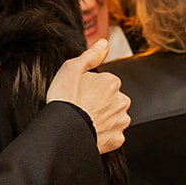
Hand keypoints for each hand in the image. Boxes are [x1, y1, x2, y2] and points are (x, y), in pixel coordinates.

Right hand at [47, 39, 130, 153]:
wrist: (63, 131)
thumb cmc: (66, 101)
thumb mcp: (72, 68)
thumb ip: (91, 55)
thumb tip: (104, 44)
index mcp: (112, 83)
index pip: (106, 83)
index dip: (91, 88)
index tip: (81, 94)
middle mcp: (121, 101)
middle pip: (112, 100)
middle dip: (101, 103)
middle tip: (82, 108)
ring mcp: (120, 121)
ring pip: (114, 117)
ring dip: (104, 118)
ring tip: (85, 121)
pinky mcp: (117, 139)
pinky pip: (113, 135)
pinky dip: (104, 134)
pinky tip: (90, 131)